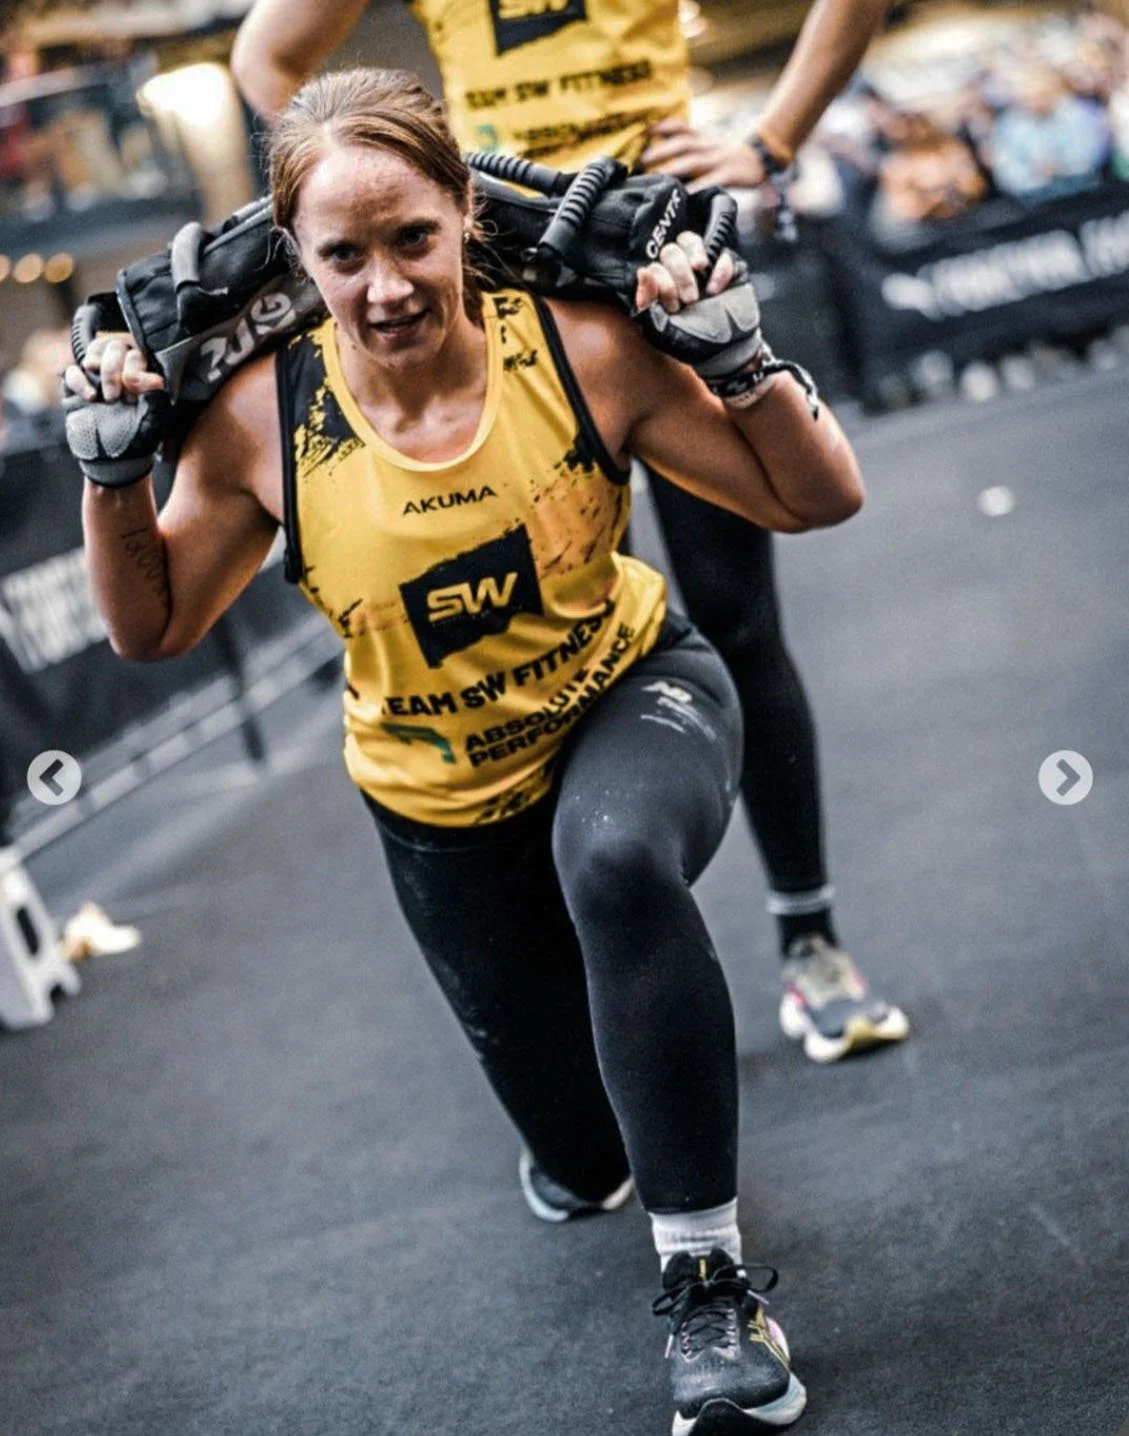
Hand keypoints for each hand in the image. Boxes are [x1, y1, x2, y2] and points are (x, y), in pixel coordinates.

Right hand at [63, 333, 168, 487]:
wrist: (114, 460)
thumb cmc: (138, 440)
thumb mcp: (152, 421)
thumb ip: (154, 398)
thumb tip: (157, 380)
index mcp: (141, 375)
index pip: (137, 354)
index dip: (135, 368)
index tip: (137, 389)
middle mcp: (120, 371)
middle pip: (115, 346)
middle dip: (115, 368)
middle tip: (116, 397)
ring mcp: (97, 377)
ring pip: (95, 350)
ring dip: (101, 368)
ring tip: (106, 396)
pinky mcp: (76, 388)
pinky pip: (72, 370)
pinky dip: (79, 380)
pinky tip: (90, 397)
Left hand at [633, 232, 761, 392]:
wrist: (728, 351)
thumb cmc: (694, 343)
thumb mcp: (663, 332)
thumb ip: (647, 305)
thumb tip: (642, 272)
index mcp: (660, 288)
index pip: (653, 267)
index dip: (661, 282)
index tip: (674, 307)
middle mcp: (678, 274)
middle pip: (669, 251)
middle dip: (679, 275)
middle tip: (690, 300)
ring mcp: (702, 269)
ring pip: (689, 240)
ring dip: (693, 259)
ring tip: (702, 283)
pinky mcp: (727, 267)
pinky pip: (722, 253)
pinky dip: (720, 270)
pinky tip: (717, 291)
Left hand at [641, 119, 767, 190]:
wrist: (761, 158)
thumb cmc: (729, 156)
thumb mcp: (709, 145)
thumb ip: (689, 145)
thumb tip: (661, 148)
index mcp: (703, 139)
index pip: (681, 128)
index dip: (662, 127)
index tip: (644, 132)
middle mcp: (709, 146)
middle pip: (683, 144)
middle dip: (662, 151)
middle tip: (642, 161)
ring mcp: (719, 160)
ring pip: (694, 161)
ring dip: (674, 168)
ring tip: (657, 176)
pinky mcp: (730, 175)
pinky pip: (711, 181)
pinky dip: (697, 188)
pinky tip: (685, 195)